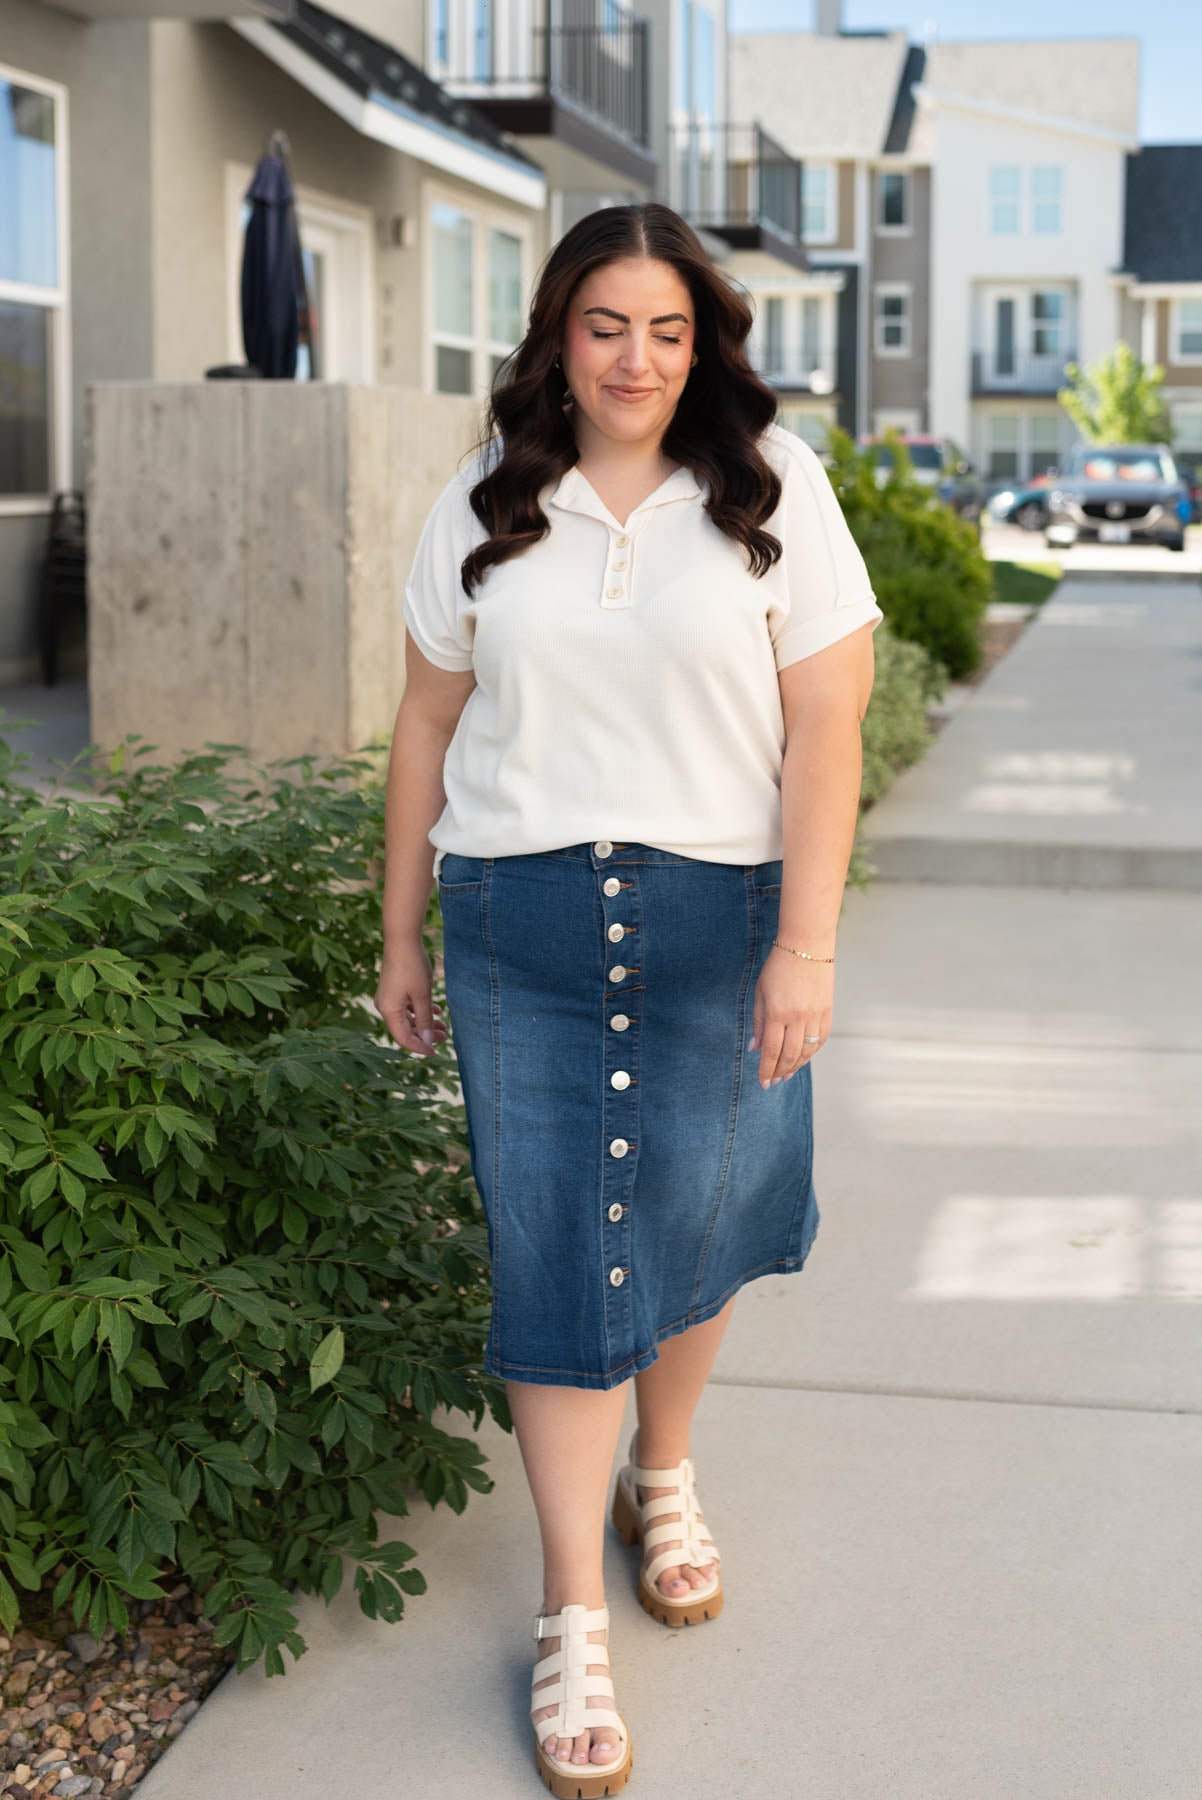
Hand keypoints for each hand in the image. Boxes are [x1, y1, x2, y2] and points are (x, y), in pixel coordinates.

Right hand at [375, 942, 448, 1055]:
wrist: (402, 940)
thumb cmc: (412, 967)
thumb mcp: (422, 996)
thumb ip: (425, 1020)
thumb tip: (428, 1041)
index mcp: (389, 1011)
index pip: (404, 1038)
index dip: (421, 1047)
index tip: (437, 1051)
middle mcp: (385, 1007)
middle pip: (406, 1029)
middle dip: (426, 1034)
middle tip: (446, 1036)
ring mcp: (388, 998)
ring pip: (408, 1018)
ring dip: (426, 1023)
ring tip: (445, 1026)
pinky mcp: (394, 990)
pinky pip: (407, 1007)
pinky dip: (421, 1011)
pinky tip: (437, 1011)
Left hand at [748, 947, 832, 1088]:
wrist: (807, 946)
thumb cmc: (778, 967)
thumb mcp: (760, 992)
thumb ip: (758, 1021)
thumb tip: (755, 1048)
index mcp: (777, 1012)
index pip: (770, 1050)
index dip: (766, 1070)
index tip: (763, 1083)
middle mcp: (797, 1017)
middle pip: (789, 1054)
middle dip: (780, 1071)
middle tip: (773, 1082)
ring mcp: (815, 1015)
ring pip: (807, 1050)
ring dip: (796, 1065)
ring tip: (787, 1074)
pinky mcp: (827, 1011)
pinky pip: (820, 1039)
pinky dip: (812, 1052)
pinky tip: (803, 1058)